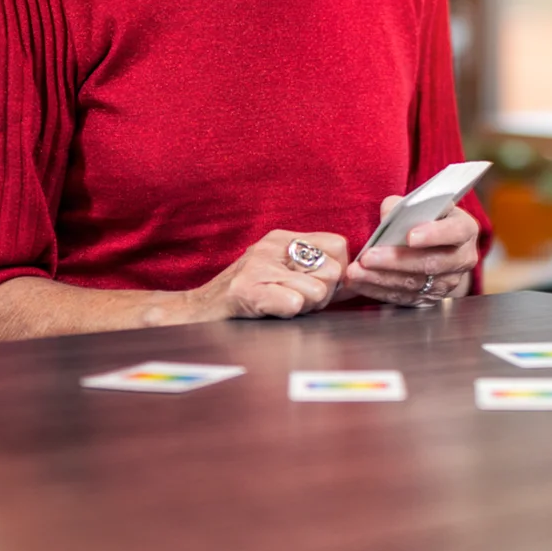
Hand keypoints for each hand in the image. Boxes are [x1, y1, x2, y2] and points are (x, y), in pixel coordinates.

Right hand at [194, 230, 348, 319]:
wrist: (197, 310)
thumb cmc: (246, 296)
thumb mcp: (282, 274)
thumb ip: (316, 274)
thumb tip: (354, 282)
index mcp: (284, 238)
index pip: (338, 245)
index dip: (338, 272)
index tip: (321, 288)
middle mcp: (272, 246)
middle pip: (333, 270)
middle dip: (324, 296)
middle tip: (299, 302)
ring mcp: (258, 265)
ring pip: (317, 290)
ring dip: (305, 308)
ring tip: (281, 306)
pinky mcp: (246, 289)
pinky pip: (293, 301)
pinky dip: (289, 312)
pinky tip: (272, 311)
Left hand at [344, 196, 478, 306]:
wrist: (435, 244)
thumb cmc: (426, 218)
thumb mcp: (421, 205)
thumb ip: (403, 206)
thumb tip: (388, 215)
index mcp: (465, 229)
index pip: (455, 232)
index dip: (434, 234)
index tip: (410, 236)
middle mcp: (462, 259)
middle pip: (431, 263)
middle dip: (396, 261)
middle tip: (368, 257)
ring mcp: (448, 282)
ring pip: (414, 284)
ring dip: (381, 278)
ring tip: (355, 272)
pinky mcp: (431, 298)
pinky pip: (403, 298)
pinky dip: (378, 290)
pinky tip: (359, 282)